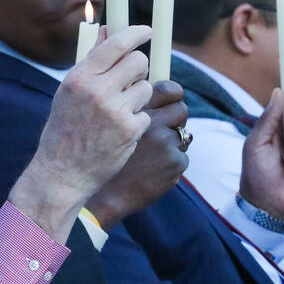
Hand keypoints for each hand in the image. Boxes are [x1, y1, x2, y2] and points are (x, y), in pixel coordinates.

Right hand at [9, 25, 152, 241]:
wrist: (61, 173)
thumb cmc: (64, 130)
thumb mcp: (68, 92)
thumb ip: (90, 62)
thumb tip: (107, 30)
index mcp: (79, 78)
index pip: (116, 44)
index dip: (136, 34)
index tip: (146, 31)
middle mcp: (97, 91)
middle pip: (139, 62)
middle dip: (138, 69)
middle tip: (130, 80)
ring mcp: (115, 111)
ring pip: (146, 88)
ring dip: (138, 97)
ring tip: (120, 111)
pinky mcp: (130, 131)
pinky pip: (146, 114)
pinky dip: (137, 122)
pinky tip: (119, 132)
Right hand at [85, 80, 188, 227]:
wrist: (103, 194)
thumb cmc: (100, 157)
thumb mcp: (109, 124)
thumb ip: (129, 109)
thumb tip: (151, 95)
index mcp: (136, 109)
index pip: (169, 89)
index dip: (173, 94)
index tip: (170, 100)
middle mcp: (152, 123)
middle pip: (181, 110)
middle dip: (175, 120)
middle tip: (162, 132)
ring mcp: (165, 143)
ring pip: (183, 136)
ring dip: (172, 144)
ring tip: (151, 157)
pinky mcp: (174, 163)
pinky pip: (181, 158)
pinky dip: (170, 166)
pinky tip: (152, 173)